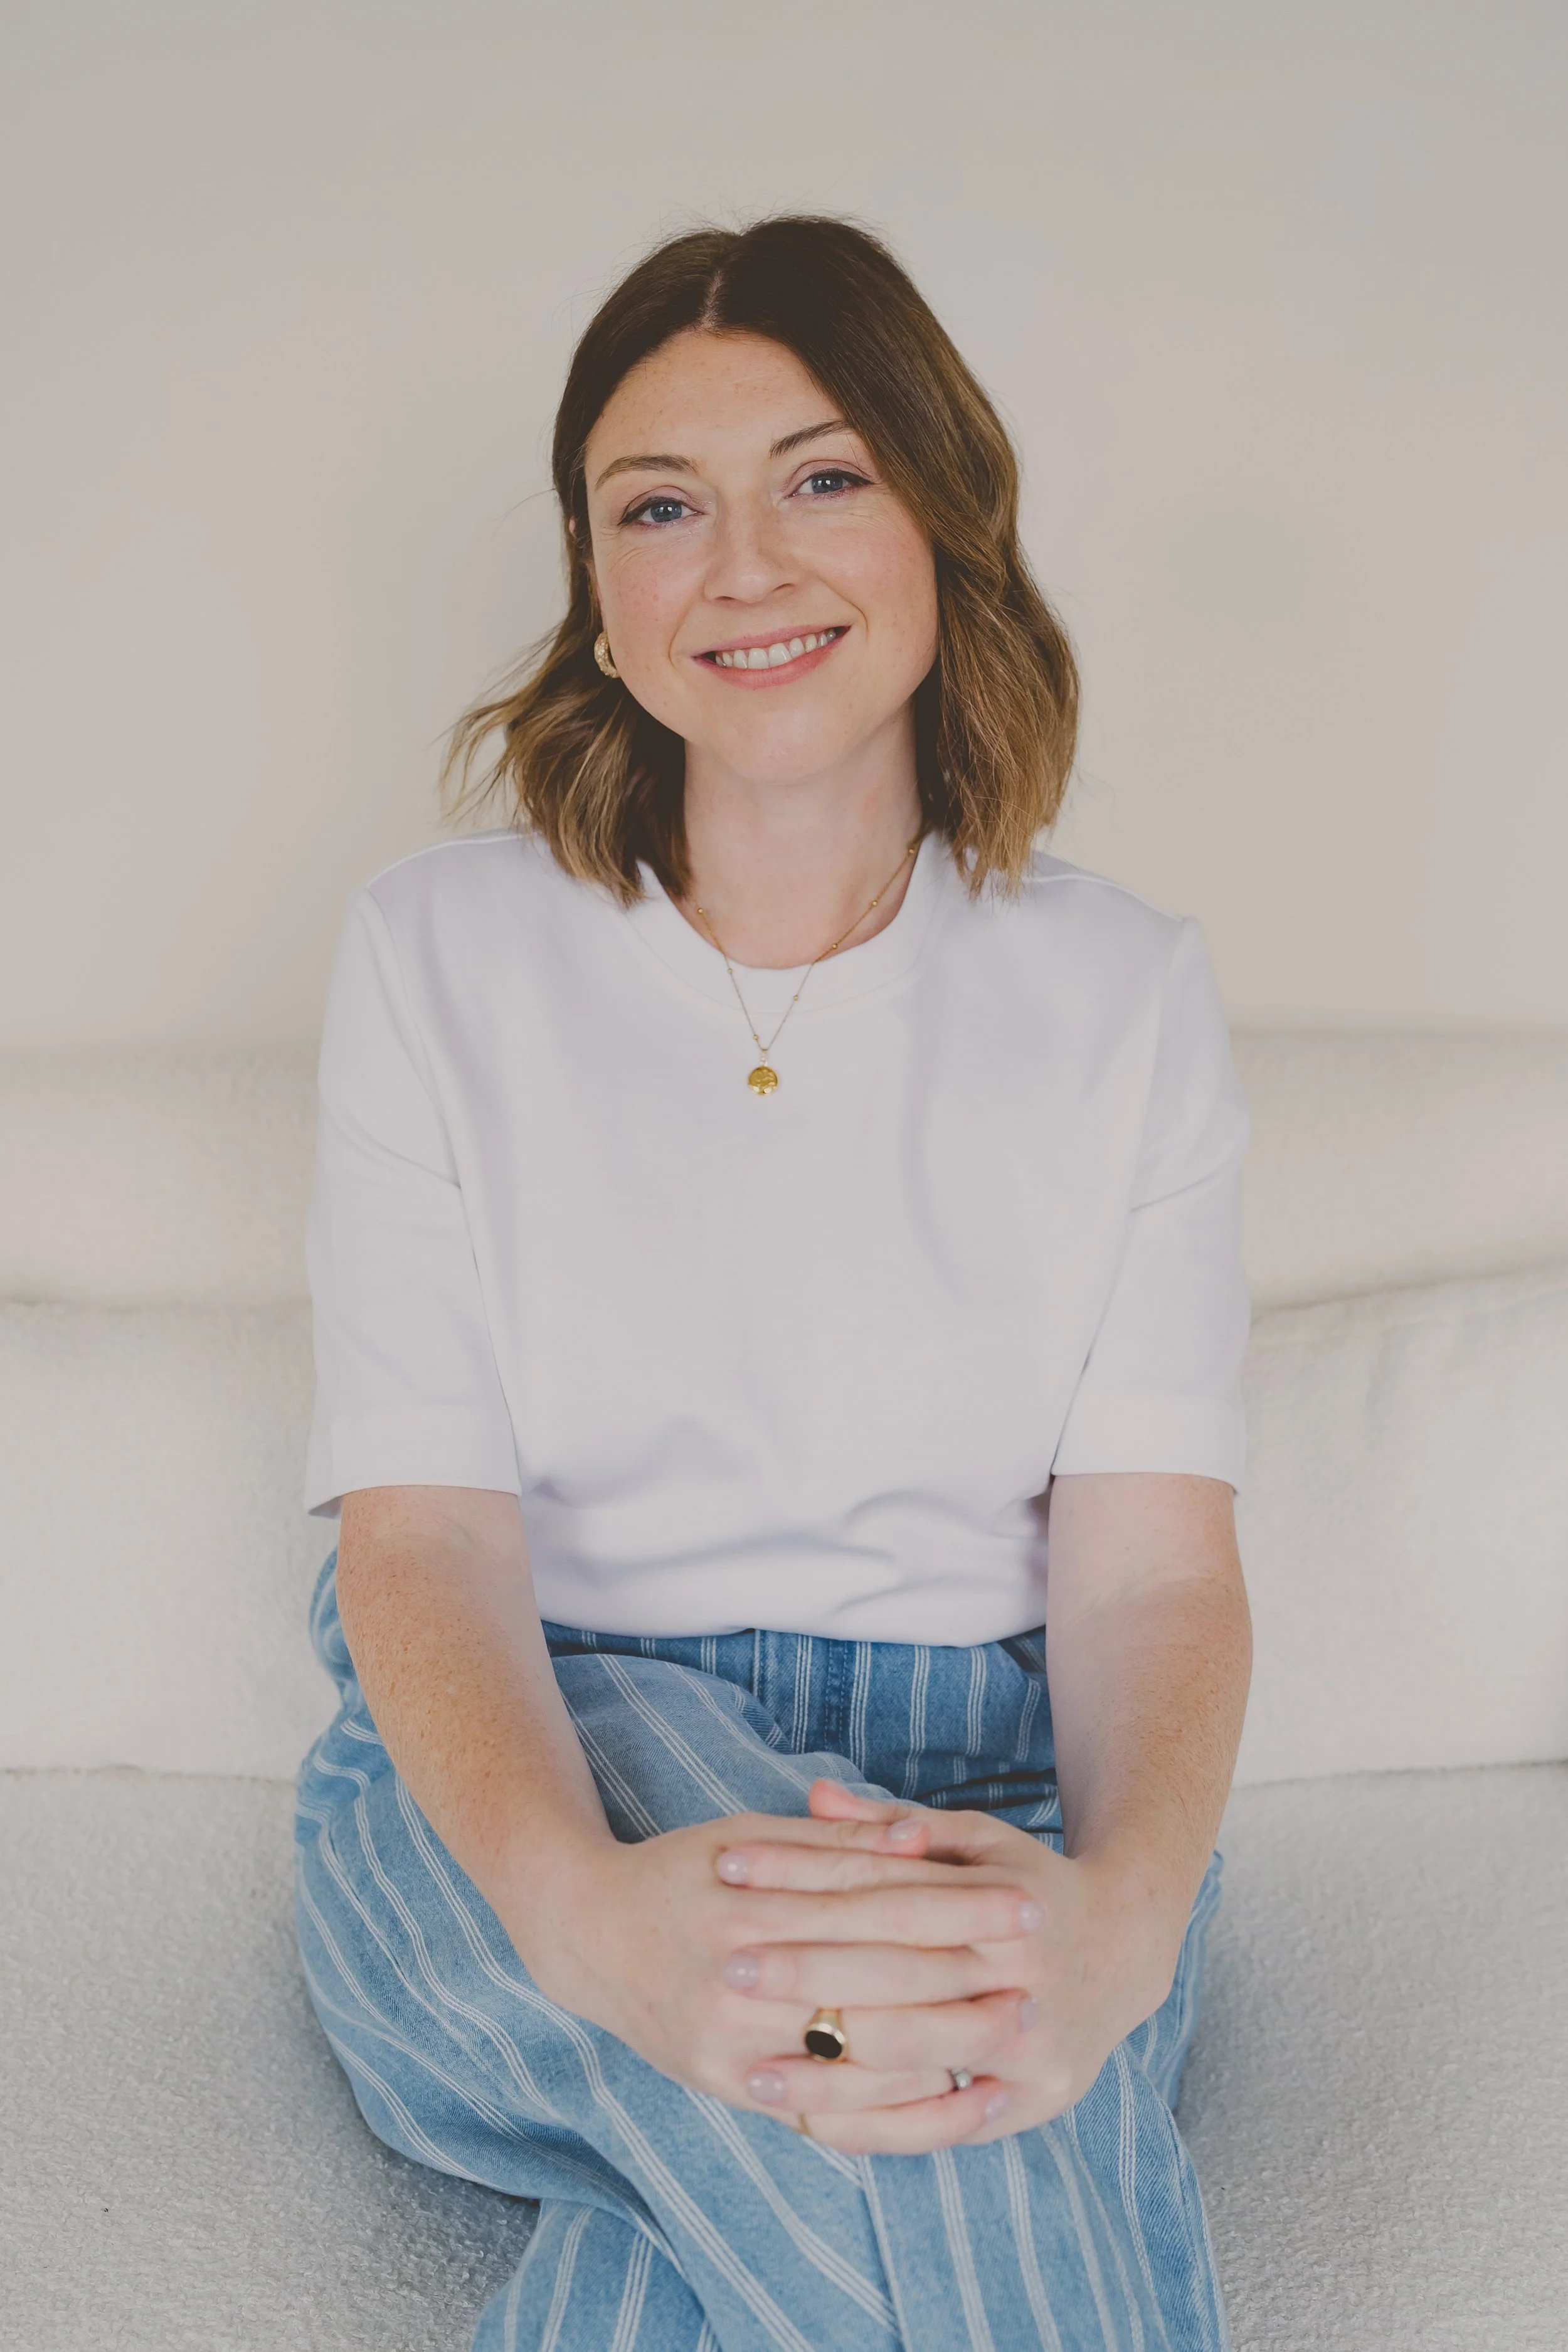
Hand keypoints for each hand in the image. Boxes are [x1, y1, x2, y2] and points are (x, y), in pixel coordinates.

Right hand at [506, 1803, 1040, 2142]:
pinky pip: (823, 2104)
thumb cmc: (682, 1870)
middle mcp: (737, 1976)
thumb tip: (918, 1837)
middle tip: (1039, 1964)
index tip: (1026, 1895)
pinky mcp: (725, 2085)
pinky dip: (888, 2099)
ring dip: (943, 2042)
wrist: (586, 1935)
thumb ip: (834, 1845)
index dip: (957, 1899)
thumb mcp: (751, 1835)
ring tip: (1010, 2026)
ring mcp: (730, 2041)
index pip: (875, 1902)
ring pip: (856, 2051)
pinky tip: (945, 2085)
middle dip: (967, 1969)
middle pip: (876, 1975)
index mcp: (748, 1900)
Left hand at [713, 1782, 1186, 2151]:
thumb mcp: (976, 1840)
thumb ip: (894, 1825)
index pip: (885, 1892)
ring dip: (830, 2073)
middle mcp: (1022, 1976)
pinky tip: (812, 2127)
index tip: (733, 1875)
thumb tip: (815, 1796)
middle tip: (728, 1969)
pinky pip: (942, 2127)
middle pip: (896, 1976)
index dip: (806, 1881)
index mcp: (1003, 1902)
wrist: (1127, 1948)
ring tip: (750, 2071)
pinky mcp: (1033, 2102)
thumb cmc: (1029, 1884)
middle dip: (807, 1975)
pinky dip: (876, 2130)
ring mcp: (1033, 2048)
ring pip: (916, 2062)